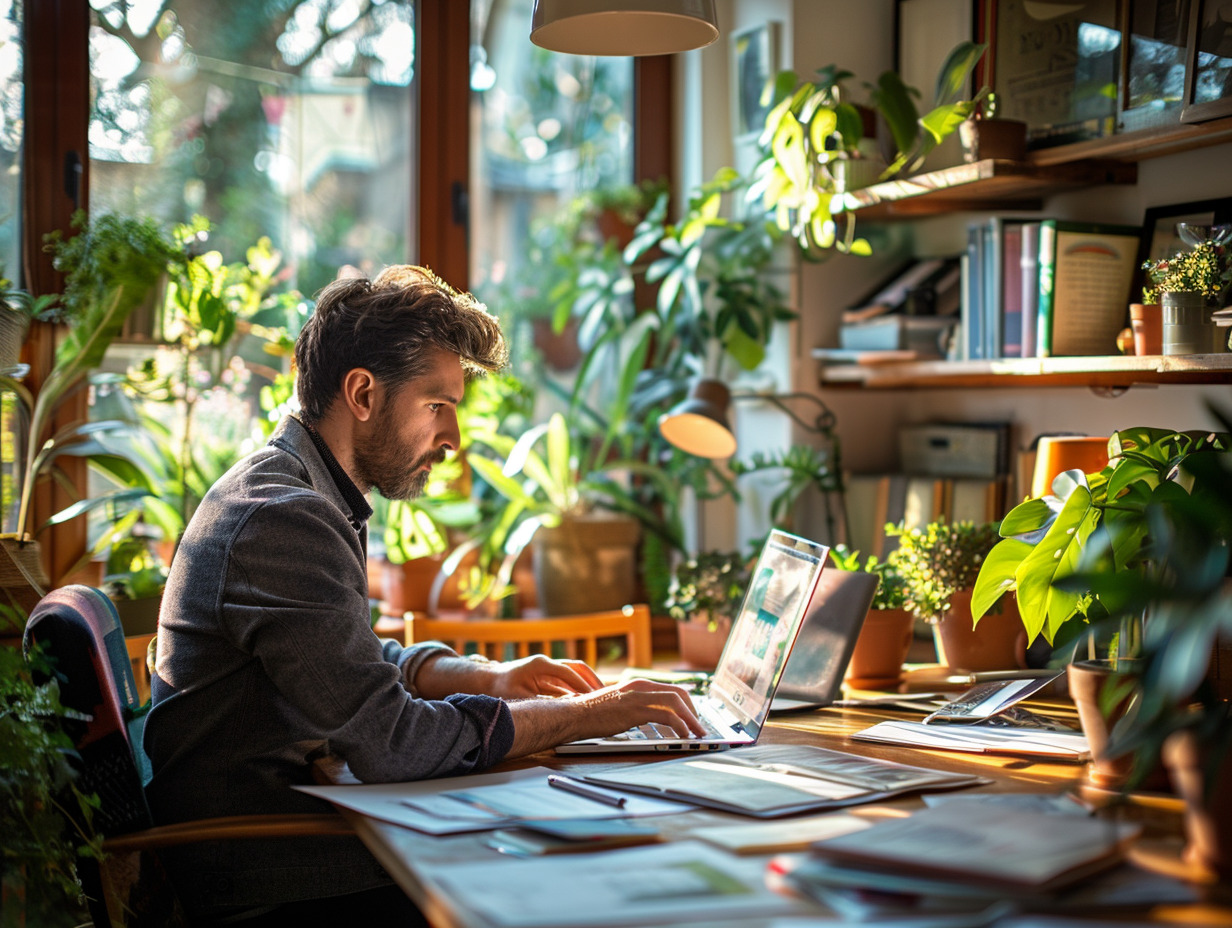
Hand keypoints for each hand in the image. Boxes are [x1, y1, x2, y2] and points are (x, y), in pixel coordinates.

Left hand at [484, 654, 602, 699]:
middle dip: (592, 681)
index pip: (568, 673)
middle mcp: (546, 663)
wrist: (487, 681)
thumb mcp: (519, 699)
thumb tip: (560, 711)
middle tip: (605, 696)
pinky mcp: (547, 675)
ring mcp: (548, 668)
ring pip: (574, 672)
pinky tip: (585, 699)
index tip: (594, 696)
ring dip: (587, 683)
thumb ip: (541, 703)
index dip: (582, 684)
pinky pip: (567, 679)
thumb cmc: (500, 690)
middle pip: (577, 668)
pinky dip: (578, 687)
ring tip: (599, 697)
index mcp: (541, 666)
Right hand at [568, 678, 706, 739]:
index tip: (693, 718)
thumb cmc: (593, 714)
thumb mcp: (619, 705)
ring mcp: (639, 696)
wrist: (575, 714)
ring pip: (677, 703)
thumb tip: (652, 719)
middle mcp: (642, 686)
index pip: (672, 690)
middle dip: (693, 712)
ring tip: (698, 734)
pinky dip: (680, 725)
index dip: (687, 704)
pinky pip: (667, 715)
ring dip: (692, 720)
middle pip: (679, 694)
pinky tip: (683, 736)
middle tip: (698, 727)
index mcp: (639, 684)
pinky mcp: (636, 709)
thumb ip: (635, 707)